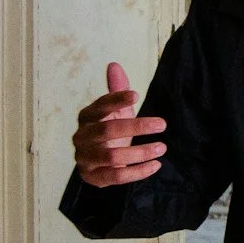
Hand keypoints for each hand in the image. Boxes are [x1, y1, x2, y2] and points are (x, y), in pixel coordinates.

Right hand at [74, 61, 166, 187]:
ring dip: (140, 152)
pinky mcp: (92, 177)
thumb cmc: (110, 133)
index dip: (116, 100)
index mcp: (86, 117)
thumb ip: (117, 90)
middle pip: (108, 130)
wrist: (98, 163)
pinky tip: (156, 165)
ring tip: (162, 147)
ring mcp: (85, 159)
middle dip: (137, 126)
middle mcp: (81, 137)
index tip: (137, 95)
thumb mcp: (116, 112)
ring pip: (113, 156)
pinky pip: (116, 177)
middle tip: (162, 124)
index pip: (99, 106)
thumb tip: (114, 65)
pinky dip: (138, 172)